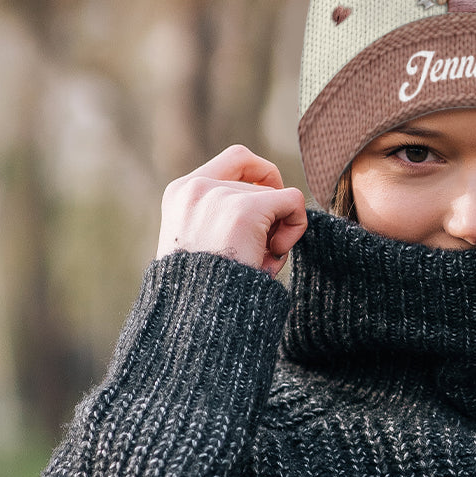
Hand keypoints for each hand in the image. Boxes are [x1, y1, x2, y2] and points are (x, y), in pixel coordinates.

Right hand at [157, 145, 307, 278]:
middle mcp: (196, 187)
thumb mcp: (202, 242)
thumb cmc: (204, 291)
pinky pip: (293, 201)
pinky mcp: (245, 210)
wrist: (195, 317)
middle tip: (258, 252)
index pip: (236, 159)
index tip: (267, 208)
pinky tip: (274, 254)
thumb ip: (223, 215)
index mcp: (180, 193)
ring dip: (277, 231)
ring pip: (277, 196)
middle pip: (260, 183)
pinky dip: (296, 226)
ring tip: (257, 262)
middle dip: (269, 217)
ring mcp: (220, 196)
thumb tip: (278, 197)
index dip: (262, 176)